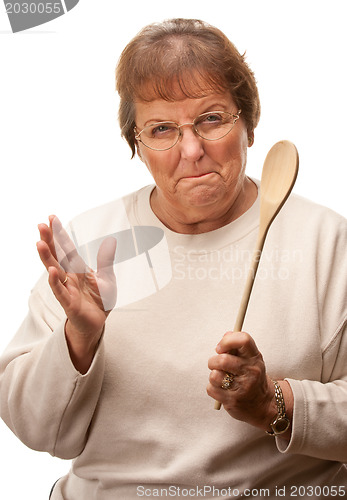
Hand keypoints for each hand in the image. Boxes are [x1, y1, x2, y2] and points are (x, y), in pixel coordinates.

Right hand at [37, 216, 116, 371]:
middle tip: (40, 225)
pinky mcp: (69, 303)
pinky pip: (60, 291)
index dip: (60, 234)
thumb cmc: (99, 300)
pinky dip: (55, 281)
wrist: (97, 323)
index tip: (52, 218)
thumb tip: (110, 242)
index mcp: (77, 269)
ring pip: (54, 271)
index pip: (66, 248)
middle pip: (56, 255)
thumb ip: (106, 261)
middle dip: (49, 241)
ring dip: (47, 257)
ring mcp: (67, 289)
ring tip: (40, 243)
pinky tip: (51, 271)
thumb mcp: (107, 278)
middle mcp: (69, 277)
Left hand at [207, 331, 276, 431]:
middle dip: (213, 361)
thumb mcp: (250, 359)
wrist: (263, 405)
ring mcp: (243, 387)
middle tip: (216, 364)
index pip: (243, 340)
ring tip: (221, 378)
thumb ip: (237, 345)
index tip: (220, 348)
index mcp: (254, 357)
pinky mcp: (233, 401)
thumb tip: (226, 335)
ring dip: (213, 376)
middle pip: (223, 360)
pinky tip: (222, 390)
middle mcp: (251, 371)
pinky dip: (212, 388)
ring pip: (214, 375)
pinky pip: (211, 389)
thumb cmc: (252, 377)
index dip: (227, 341)